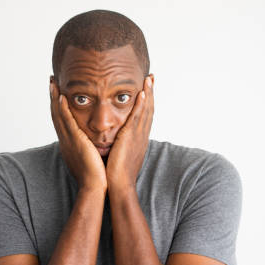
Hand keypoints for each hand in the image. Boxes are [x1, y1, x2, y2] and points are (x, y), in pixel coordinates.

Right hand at [49, 76, 107, 190]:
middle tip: (51, 81)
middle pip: (56, 114)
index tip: (58, 92)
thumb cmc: (97, 177)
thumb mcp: (91, 158)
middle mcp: (66, 140)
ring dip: (55, 97)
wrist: (95, 187)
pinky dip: (62, 109)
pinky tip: (61, 97)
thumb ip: (91, 148)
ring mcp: (68, 140)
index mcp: (70, 144)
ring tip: (53, 82)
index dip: (58, 106)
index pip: (62, 121)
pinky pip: (67, 122)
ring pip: (58, 115)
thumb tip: (96, 144)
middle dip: (53, 97)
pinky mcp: (75, 141)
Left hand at [105, 74, 153, 189]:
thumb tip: (112, 141)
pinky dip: (141, 105)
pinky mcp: (131, 138)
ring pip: (145, 111)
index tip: (146, 89)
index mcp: (138, 140)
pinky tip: (142, 93)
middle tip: (151, 77)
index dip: (146, 102)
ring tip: (149, 78)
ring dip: (148, 93)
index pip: (143, 116)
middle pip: (148, 110)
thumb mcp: (119, 156)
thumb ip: (118, 146)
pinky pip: (137, 118)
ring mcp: (138, 136)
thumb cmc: (116, 175)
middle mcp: (141, 136)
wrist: (119, 186)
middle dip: (150, 93)